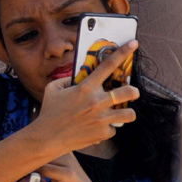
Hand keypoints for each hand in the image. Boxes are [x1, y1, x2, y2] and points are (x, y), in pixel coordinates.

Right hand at [31, 41, 140, 156]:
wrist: (47, 138)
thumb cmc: (49, 112)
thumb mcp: (53, 89)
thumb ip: (67, 80)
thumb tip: (77, 77)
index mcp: (86, 88)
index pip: (108, 65)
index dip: (123, 52)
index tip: (133, 44)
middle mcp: (97, 102)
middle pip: (129, 92)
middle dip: (134, 91)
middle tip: (132, 92)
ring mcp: (102, 118)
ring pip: (129, 114)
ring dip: (126, 113)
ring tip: (120, 113)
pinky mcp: (102, 133)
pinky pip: (113, 130)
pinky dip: (107, 129)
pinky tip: (97, 128)